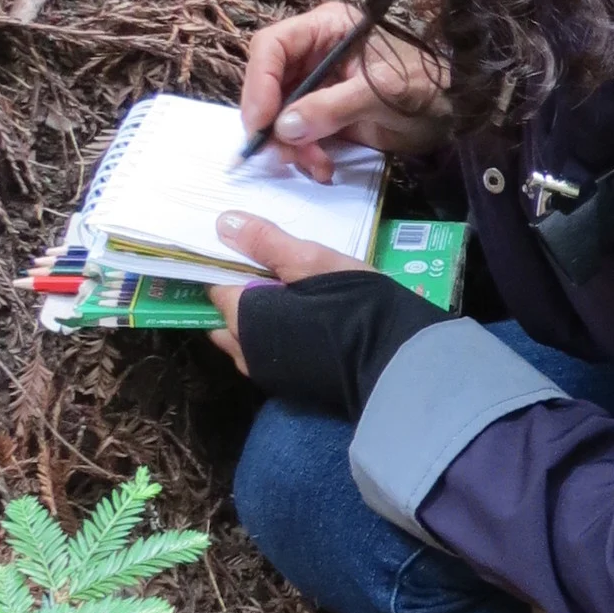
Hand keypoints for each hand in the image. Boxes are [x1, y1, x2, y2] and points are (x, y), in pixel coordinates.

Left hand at [207, 213, 443, 411]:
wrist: (396, 362)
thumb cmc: (352, 304)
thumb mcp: (313, 261)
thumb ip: (266, 243)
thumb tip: (222, 224)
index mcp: (242, 317)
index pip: (217, 286)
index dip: (233, 268)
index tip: (256, 256)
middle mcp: (245, 351)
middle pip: (227, 318)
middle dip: (242, 300)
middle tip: (277, 278)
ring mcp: (267, 375)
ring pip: (246, 343)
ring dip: (258, 324)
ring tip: (290, 304)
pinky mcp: (290, 388)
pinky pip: (268, 359)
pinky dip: (276, 343)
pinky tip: (304, 330)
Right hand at [240, 0, 452, 186]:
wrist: (456, 115)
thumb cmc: (427, 88)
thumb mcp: (382, 94)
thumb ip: (332, 107)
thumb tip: (284, 127)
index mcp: (327, 28)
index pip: (272, 46)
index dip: (260, 83)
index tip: (261, 123)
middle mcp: (315, 53)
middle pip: (269, 84)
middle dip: (274, 123)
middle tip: (285, 154)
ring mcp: (318, 85)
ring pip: (279, 115)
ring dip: (290, 146)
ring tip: (317, 164)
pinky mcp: (324, 115)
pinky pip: (297, 135)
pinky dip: (304, 155)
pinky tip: (324, 167)